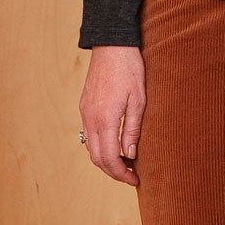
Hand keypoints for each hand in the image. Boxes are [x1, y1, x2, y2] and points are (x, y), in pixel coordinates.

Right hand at [80, 44, 144, 187]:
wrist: (112, 45)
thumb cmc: (130, 69)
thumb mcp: (139, 100)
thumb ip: (133, 130)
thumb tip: (130, 154)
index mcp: (105, 119)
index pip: (109, 158)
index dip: (121, 174)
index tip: (135, 179)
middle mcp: (90, 119)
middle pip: (96, 158)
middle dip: (113, 171)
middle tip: (131, 175)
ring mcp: (85, 112)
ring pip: (90, 148)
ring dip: (106, 160)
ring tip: (126, 162)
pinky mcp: (84, 107)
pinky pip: (89, 135)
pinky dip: (100, 146)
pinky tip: (115, 145)